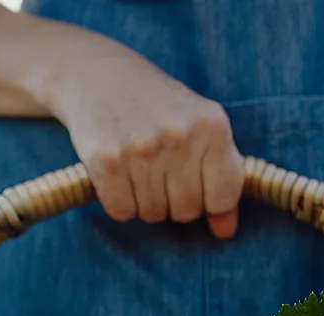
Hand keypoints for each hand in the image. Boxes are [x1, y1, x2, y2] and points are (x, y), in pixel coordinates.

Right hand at [42, 44, 244, 238]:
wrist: (98, 75)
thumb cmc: (156, 106)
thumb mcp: (199, 127)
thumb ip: (221, 175)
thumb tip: (225, 231)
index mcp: (212, 125)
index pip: (223, 196)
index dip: (209, 201)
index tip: (195, 185)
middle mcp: (179, 136)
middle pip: (186, 211)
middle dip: (174, 202)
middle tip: (160, 172)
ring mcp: (141, 148)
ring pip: (153, 214)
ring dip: (144, 201)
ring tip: (137, 168)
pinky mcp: (106, 161)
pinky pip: (122, 211)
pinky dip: (119, 202)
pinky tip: (118, 175)